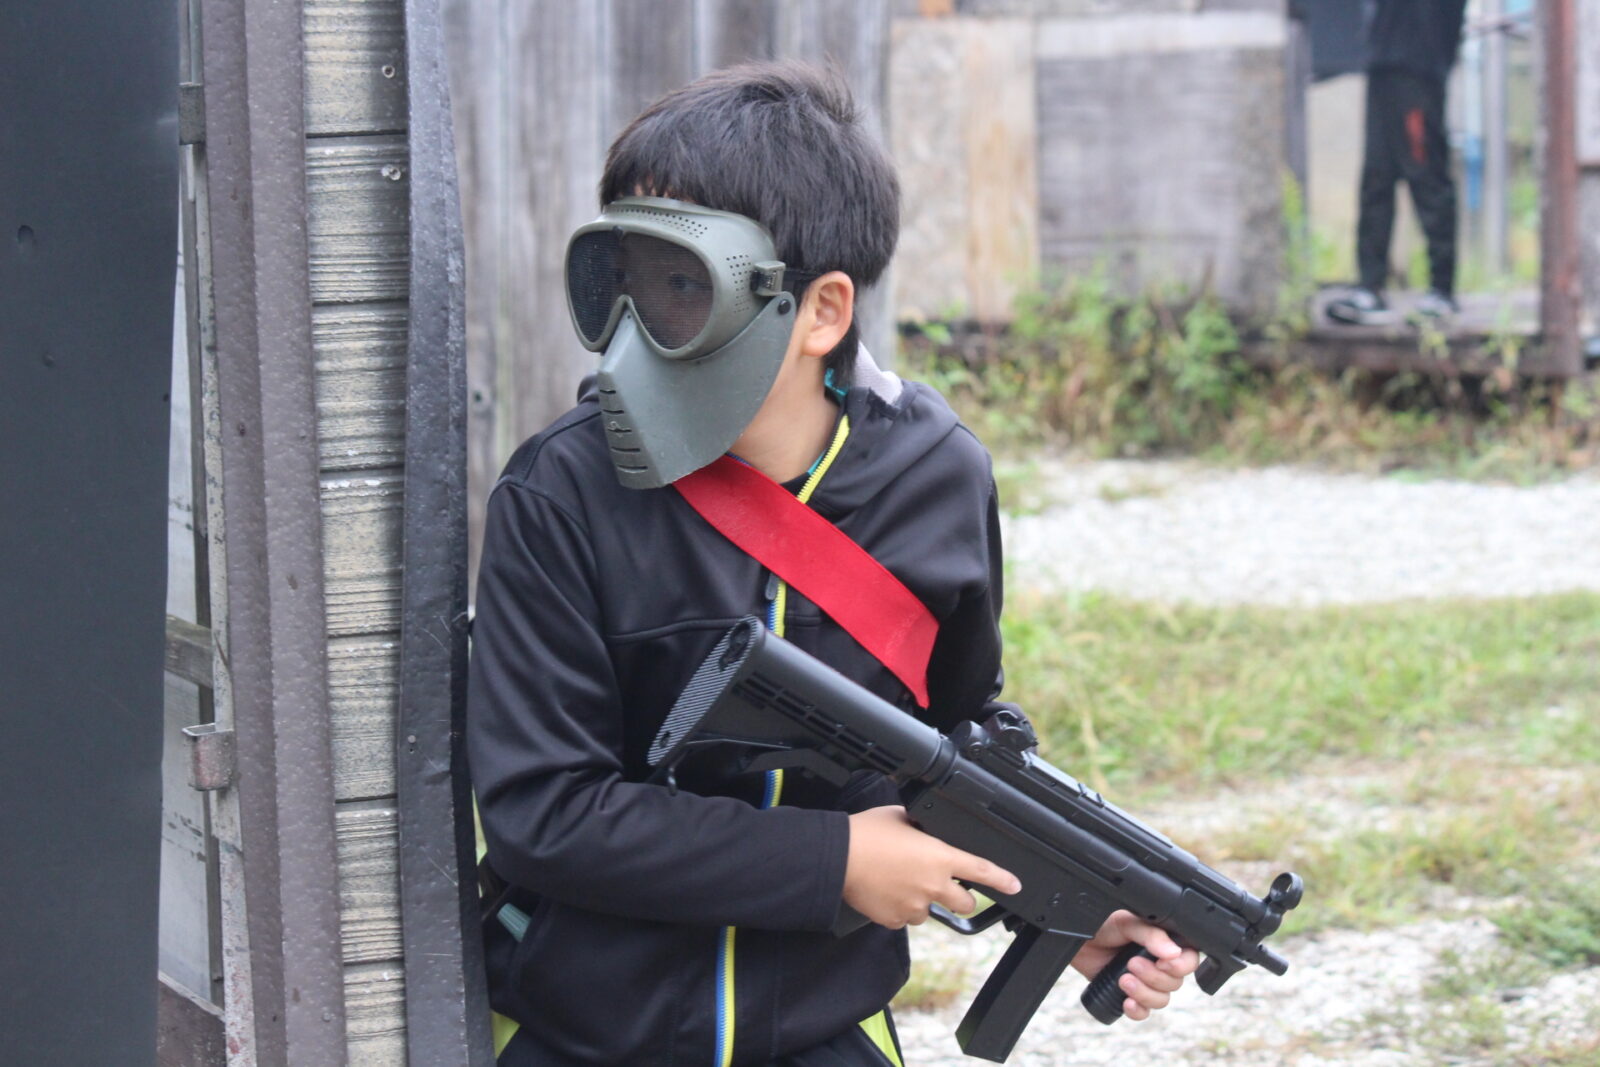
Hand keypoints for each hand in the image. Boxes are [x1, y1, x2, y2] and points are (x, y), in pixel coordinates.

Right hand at [842, 805, 1020, 928]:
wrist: (837, 858)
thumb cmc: (866, 833)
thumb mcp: (901, 817)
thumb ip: (922, 826)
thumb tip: (926, 831)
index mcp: (940, 856)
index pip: (981, 870)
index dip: (1003, 879)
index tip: (1014, 886)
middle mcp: (932, 885)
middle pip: (963, 902)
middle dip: (959, 896)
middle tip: (943, 885)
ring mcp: (914, 906)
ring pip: (930, 911)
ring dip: (923, 901)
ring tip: (899, 882)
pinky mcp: (895, 920)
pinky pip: (905, 919)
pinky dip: (900, 909)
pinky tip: (885, 892)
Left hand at [1071, 910, 1199, 1020]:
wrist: (1078, 941)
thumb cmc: (1103, 925)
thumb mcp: (1127, 922)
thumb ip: (1152, 935)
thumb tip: (1174, 953)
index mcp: (1165, 942)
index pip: (1189, 959)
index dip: (1181, 966)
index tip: (1163, 963)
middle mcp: (1159, 963)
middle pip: (1175, 983)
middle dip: (1155, 978)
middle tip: (1132, 964)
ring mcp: (1146, 981)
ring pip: (1161, 1000)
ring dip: (1144, 994)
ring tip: (1123, 980)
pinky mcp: (1130, 995)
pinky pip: (1144, 1012)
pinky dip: (1138, 1010)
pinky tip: (1126, 1002)